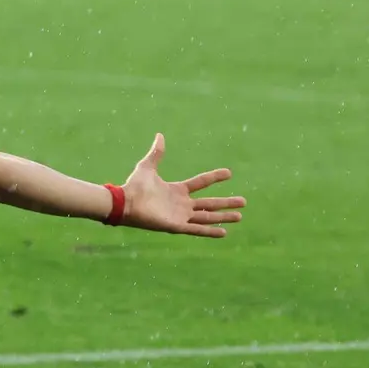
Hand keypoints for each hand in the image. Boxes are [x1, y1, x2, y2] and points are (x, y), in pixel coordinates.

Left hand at [121, 134, 245, 237]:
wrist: (124, 202)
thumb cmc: (134, 186)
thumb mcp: (147, 167)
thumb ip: (156, 153)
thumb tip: (160, 135)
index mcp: (177, 190)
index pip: (200, 183)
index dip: (214, 177)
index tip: (229, 173)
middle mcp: (181, 204)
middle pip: (209, 203)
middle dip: (226, 203)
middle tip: (244, 202)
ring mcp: (180, 216)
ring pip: (207, 217)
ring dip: (223, 217)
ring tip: (240, 217)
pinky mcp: (176, 226)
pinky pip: (196, 229)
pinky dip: (210, 231)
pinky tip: (224, 232)